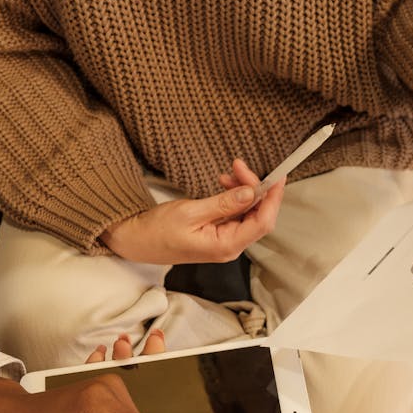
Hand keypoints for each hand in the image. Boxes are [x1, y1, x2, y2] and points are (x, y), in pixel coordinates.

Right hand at [100, 159, 284, 264]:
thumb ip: (223, 203)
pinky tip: (225, 183)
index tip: (276, 176)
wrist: (135, 240)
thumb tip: (250, 193)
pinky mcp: (216, 234)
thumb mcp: (190, 212)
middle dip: (255, 189)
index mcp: (226, 245)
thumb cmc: (157, 231)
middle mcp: (229, 246)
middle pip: (258, 216)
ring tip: (230, 172)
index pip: (262, 222)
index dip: (272, 198)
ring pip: (247, 213)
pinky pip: (234, 214)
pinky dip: (234, 197)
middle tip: (240, 166)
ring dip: (243, 190)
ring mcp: (223, 241)